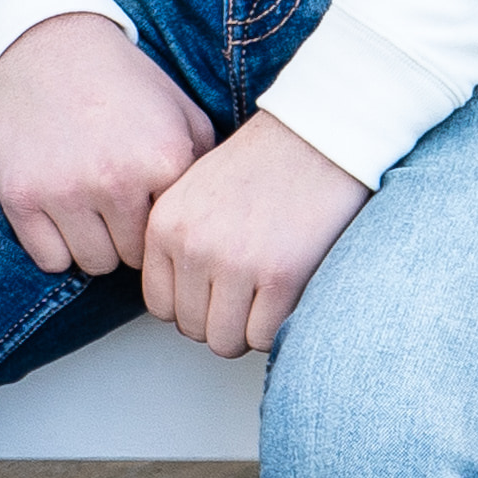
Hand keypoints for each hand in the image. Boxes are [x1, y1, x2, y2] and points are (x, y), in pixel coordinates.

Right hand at [0, 11, 212, 274]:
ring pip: (93, 263)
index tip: (150, 206)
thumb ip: (207, 166)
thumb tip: (222, 220)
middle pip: (133, 259)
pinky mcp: (21, 196)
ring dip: (93, 244)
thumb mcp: (182, 113)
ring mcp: (64, 191)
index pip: (172, 238)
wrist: (52, 46)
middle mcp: (115, 180)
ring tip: (89, 208)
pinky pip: (49, 260)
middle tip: (115, 205)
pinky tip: (59, 214)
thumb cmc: (123, 83)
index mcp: (163, 160)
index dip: (160, 225)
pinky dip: (55, 245)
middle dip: (126, 237)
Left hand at [137, 111, 370, 358]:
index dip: (192, 307)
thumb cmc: (264, 164)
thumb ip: (180, 240)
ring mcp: (235, 263)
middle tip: (249, 296)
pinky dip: (278, 327)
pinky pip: (266, 337)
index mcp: (165, 226)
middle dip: (222, 320)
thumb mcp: (195, 192)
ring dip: (249, 329)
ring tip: (268, 298)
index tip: (217, 293)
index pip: (160, 305)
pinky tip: (290, 296)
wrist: (317, 136)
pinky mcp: (280, 276)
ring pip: (225, 341)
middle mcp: (192, 246)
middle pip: (192, 328)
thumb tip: (182, 299)